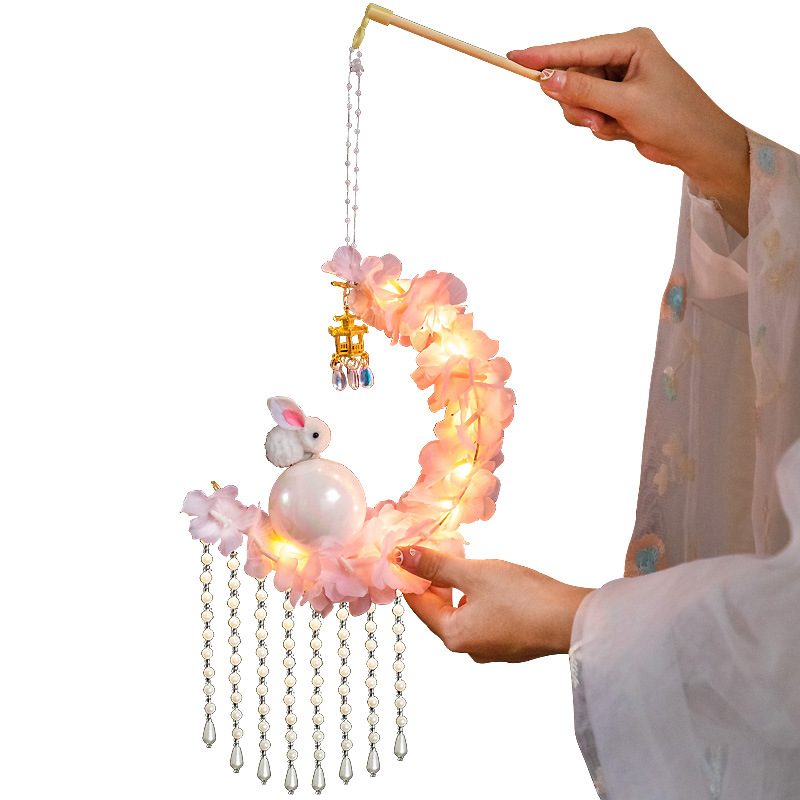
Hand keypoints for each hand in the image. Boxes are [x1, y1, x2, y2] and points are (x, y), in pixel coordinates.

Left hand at [395, 546, 593, 662]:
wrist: (572, 618)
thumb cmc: (523, 597)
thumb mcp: (474, 573)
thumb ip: (437, 564)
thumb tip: (401, 557)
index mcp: (453, 635)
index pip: (418, 603)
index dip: (410, 575)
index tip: (408, 551)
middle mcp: (468, 647)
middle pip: (438, 609)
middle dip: (435, 578)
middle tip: (436, 549)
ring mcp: (490, 647)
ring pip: (461, 611)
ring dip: (457, 586)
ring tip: (462, 560)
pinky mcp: (510, 641)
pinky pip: (482, 616)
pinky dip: (477, 596)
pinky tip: (487, 579)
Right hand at [508, 28, 749, 234]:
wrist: (698, 146)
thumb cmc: (675, 117)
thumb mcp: (625, 103)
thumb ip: (583, 91)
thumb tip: (547, 80)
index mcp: (630, 44)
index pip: (577, 49)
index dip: (544, 56)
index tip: (515, 57)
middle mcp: (623, 57)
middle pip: (573, 77)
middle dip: (578, 103)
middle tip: (592, 121)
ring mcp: (619, 81)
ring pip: (578, 99)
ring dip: (588, 118)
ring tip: (611, 126)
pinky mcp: (617, 102)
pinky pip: (589, 114)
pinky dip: (600, 127)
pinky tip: (622, 130)